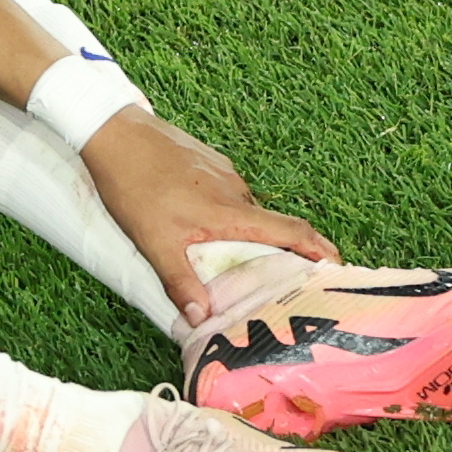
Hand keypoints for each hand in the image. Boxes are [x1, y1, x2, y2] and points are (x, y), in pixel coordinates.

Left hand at [80, 113, 331, 328]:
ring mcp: (222, 172)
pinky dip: (226, 216)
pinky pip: (227, 195)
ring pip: (244, 211)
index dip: (319, 250)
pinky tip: (199, 226)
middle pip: (270, 225)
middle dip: (280, 253)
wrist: (113, 132)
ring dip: (246, 235)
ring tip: (231, 262)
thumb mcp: (154, 243)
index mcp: (231, 211)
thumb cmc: (134, 187)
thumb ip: (180, 282)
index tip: (338, 268)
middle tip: (277, 282)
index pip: (291, 230)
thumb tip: (200, 318)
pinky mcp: (206, 161)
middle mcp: (235, 189)